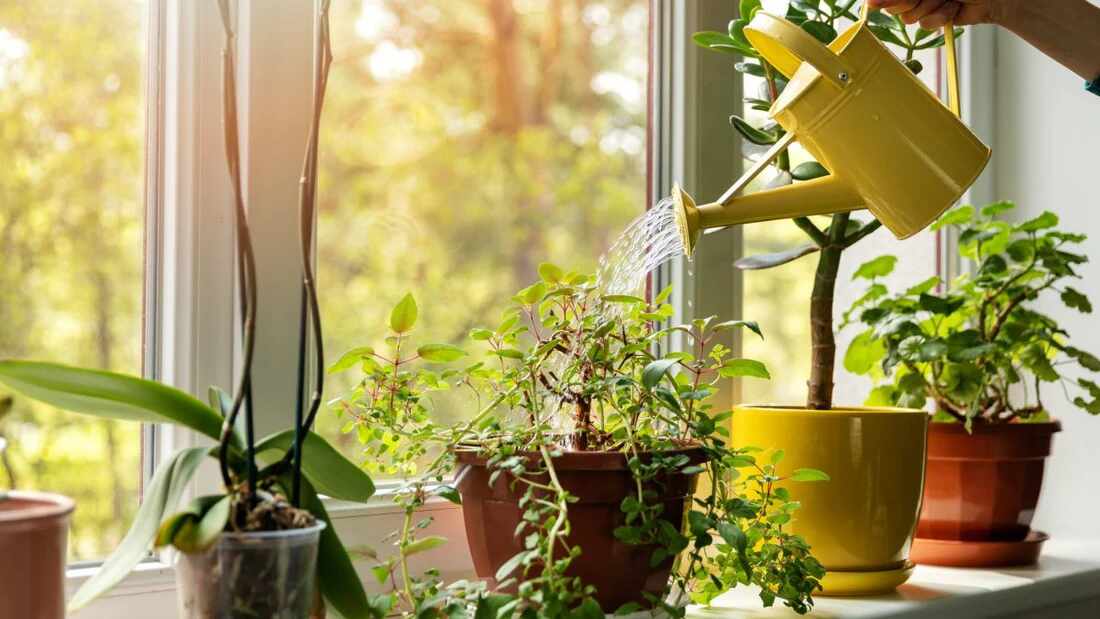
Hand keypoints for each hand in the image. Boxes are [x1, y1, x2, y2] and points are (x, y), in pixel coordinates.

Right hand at [864, 0, 1011, 28]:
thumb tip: (870, 1)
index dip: (885, 0)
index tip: (878, 3)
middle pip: (893, 4)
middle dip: (912, 1)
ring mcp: (922, 1)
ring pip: (907, 17)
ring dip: (930, 7)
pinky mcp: (933, 17)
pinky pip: (924, 25)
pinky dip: (940, 17)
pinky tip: (953, 7)